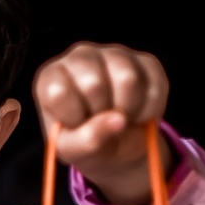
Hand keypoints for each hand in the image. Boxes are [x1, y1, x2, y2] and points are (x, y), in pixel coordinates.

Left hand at [34, 42, 169, 204]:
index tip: (76, 125)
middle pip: (93, 83)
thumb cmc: (84, 142)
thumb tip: (118, 120)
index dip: (73, 117)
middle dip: (101, 114)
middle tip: (100, 122)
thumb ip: (87, 140)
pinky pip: (154, 86)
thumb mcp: (74, 151)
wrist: (115, 143)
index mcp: (51, 77)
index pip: (58, 92)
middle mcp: (79, 57)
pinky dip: (149, 111)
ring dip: (128, 111)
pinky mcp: (145, 61)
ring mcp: (114, 54)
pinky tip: (138, 114)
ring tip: (121, 119)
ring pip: (127, 79)